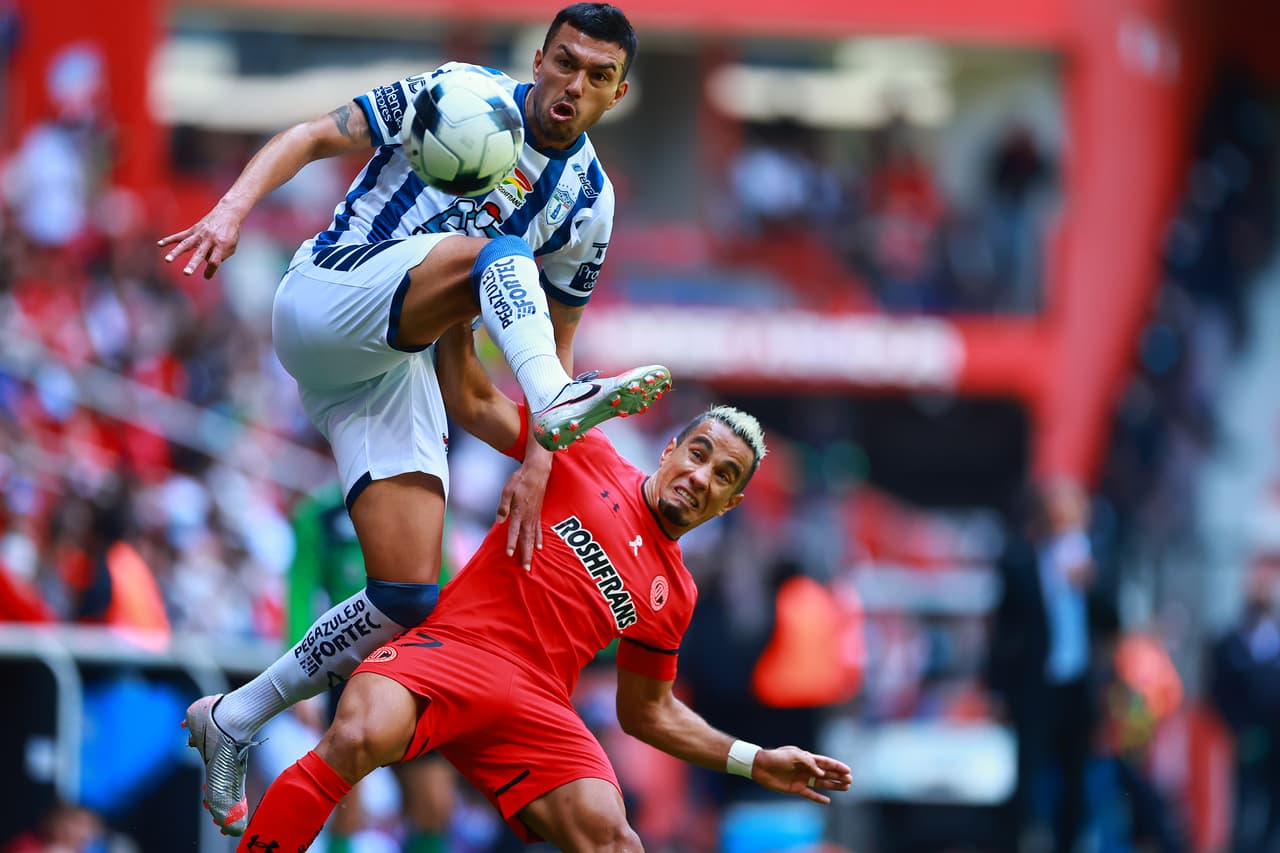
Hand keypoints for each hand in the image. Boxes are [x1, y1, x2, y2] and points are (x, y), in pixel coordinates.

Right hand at [157, 202, 243, 278]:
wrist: (228, 213)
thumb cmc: (231, 232)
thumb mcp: (232, 245)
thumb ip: (221, 256)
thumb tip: (207, 262)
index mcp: (221, 244)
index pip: (215, 261)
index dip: (210, 271)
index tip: (206, 277)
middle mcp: (210, 239)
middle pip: (200, 254)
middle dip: (193, 264)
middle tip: (186, 273)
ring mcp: (200, 234)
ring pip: (186, 244)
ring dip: (176, 252)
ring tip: (167, 260)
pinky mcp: (194, 229)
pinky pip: (180, 235)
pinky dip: (169, 239)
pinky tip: (160, 244)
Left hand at [495, 452, 551, 569]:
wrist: (537, 472)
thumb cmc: (520, 480)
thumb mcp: (507, 490)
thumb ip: (503, 506)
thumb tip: (499, 520)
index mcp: (519, 511)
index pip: (514, 531)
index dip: (511, 543)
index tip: (510, 554)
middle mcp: (528, 517)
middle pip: (526, 539)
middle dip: (525, 554)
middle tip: (525, 568)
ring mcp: (534, 516)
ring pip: (533, 537)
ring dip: (531, 551)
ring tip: (531, 563)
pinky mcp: (538, 514)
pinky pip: (539, 530)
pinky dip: (539, 539)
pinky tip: (540, 546)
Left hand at [751, 746, 851, 804]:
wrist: (761, 766)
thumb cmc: (777, 757)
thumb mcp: (794, 755)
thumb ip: (809, 763)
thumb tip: (821, 774)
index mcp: (806, 758)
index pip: (825, 763)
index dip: (837, 766)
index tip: (848, 770)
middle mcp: (806, 769)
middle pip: (826, 773)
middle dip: (838, 776)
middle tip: (850, 780)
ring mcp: (802, 779)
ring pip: (821, 783)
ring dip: (833, 785)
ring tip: (846, 788)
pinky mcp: (796, 788)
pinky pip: (810, 794)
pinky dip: (819, 798)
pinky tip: (828, 801)